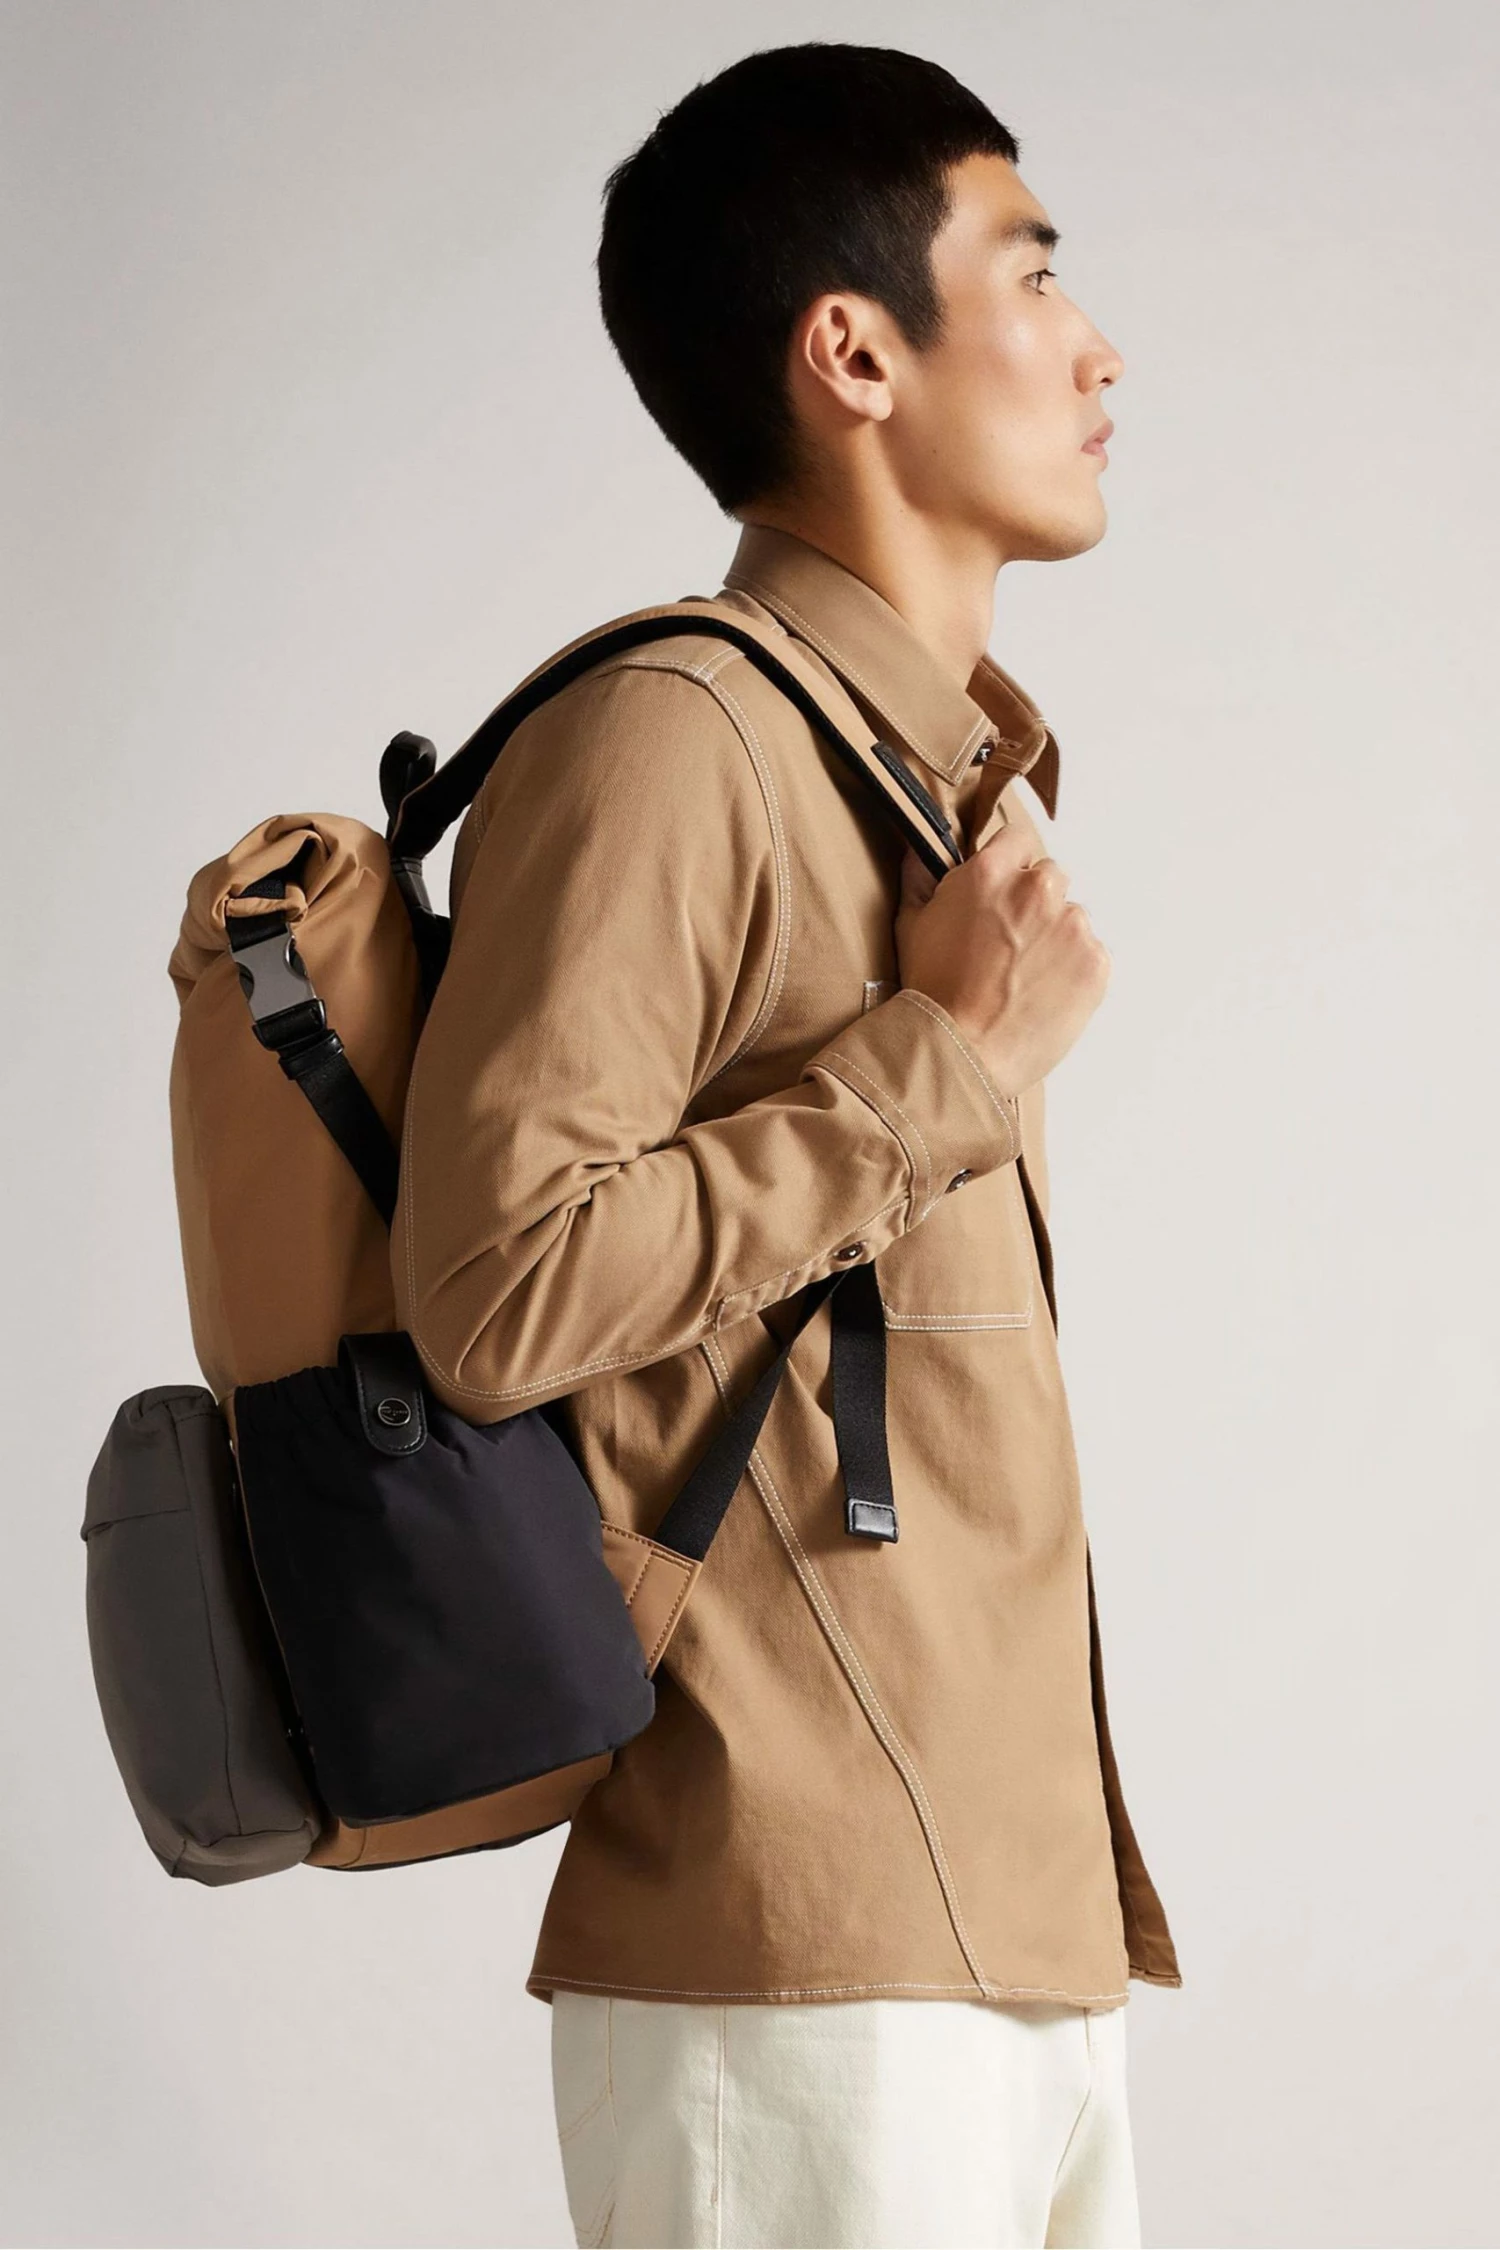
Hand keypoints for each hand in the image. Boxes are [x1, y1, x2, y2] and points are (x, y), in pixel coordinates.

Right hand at [894, 820, 1110, 1096]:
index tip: (1003, 891)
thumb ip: (919, 879)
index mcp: (991, 873)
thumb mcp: (911, 927)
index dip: (1009, 864)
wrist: (963, 1053)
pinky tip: (1043, 995)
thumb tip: (920, 851)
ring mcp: (1072, 927)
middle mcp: (1037, 891)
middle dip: (1033, 904)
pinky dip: (1073, 971)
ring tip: (1024, 979)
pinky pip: (1090, 956)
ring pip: (1071, 920)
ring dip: (1055, 939)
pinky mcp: (1096, 964)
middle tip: (1009, 945)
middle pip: (1049, 879)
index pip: (1017, 839)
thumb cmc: (932, 993)